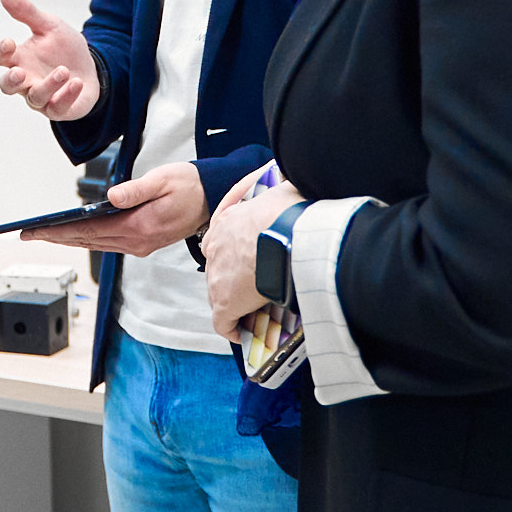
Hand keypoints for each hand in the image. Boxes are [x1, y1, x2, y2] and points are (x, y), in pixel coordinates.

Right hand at [0, 0, 99, 122]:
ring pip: (35, 97)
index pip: (1, 58)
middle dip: (11, 81)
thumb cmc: (64, 48)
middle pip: (7, 86)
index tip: (9, 42)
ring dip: (48, 85)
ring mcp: (41, 96)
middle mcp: (26, 80)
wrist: (91, 66)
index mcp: (20, 58)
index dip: (1, 52)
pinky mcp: (59, 108)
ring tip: (63, 71)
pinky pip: (57, 107)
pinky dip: (66, 95)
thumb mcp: (49, 25)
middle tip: (19, 72)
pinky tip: (76, 82)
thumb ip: (27, 12)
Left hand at [44, 163, 205, 258]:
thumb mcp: (163, 179)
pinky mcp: (142, 242)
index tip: (37, 230)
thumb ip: (136, 189)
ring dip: (69, 239)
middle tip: (29, 234)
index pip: (90, 231)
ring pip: (96, 244)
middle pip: (88, 241)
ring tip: (44, 233)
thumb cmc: (189, 185)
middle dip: (56, 237)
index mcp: (140, 227)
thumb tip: (112, 197)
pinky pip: (108, 243)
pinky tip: (74, 233)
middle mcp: (137, 241)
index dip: (60, 231)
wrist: (213, 198)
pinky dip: (87, 239)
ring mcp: (140, 245)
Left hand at [205, 170, 292, 340]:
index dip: (232, 253)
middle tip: (254, 287)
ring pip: (221, 295)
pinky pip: (223, 323)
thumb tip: (295, 177)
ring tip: (255, 312)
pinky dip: (233, 329)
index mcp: (228, 221)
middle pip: (218, 269)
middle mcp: (216, 248)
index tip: (245, 261)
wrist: (288, 235)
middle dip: (234, 279)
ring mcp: (218, 277)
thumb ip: (283, 190)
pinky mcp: (226, 303)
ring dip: (237, 303)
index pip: (220, 240)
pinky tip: (243, 333)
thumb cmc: (289, 212)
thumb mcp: (284, 191)